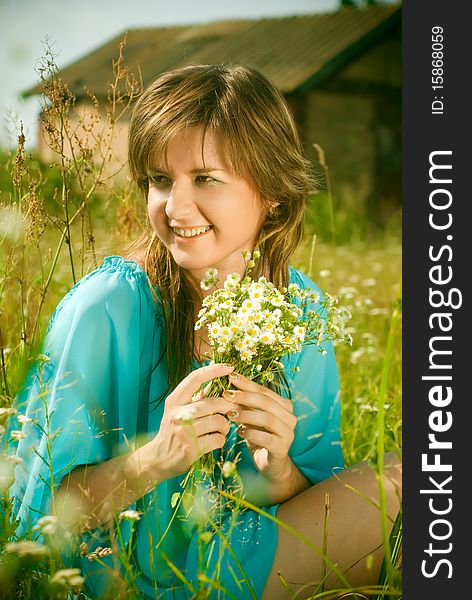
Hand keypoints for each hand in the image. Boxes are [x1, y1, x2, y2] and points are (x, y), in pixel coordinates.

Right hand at [149, 364, 235, 479]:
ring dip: (225, 426)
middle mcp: (177, 414)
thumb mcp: (178, 411)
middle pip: (213, 403)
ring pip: (218, 421)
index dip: (213, 370)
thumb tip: (216, 380)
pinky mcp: (191, 448)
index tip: (229, 367)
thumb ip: (195, 398)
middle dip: (227, 406)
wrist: (157, 459)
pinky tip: (216, 440)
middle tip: (233, 409)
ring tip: (222, 428)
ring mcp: (183, 431)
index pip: (194, 378)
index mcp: (174, 401)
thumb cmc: (172, 432)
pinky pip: (218, 439)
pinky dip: (221, 439)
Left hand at [223, 372, 297, 481]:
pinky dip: (252, 434)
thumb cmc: (259, 436)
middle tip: (227, 395)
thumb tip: (229, 385)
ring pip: (268, 419)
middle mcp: (290, 417)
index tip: (230, 377)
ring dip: (247, 415)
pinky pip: (267, 439)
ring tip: (230, 415)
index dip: (247, 383)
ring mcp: (288, 434)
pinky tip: (240, 432)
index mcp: (284, 406)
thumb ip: (245, 403)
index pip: (264, 391)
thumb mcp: (251, 417)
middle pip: (267, 402)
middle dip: (245, 397)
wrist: (269, 464)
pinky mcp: (283, 449)